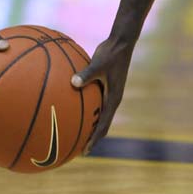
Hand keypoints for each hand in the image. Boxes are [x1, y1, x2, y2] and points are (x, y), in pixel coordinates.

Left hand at [71, 35, 134, 152]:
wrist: (121, 42)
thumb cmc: (111, 53)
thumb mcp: (98, 64)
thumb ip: (86, 74)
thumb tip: (72, 83)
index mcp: (113, 99)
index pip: (103, 126)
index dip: (94, 140)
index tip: (84, 151)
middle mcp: (112, 99)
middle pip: (101, 124)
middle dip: (90, 137)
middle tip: (76, 147)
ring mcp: (109, 92)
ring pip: (98, 113)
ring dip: (88, 123)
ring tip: (73, 130)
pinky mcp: (105, 84)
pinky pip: (94, 99)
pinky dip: (85, 104)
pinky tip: (71, 101)